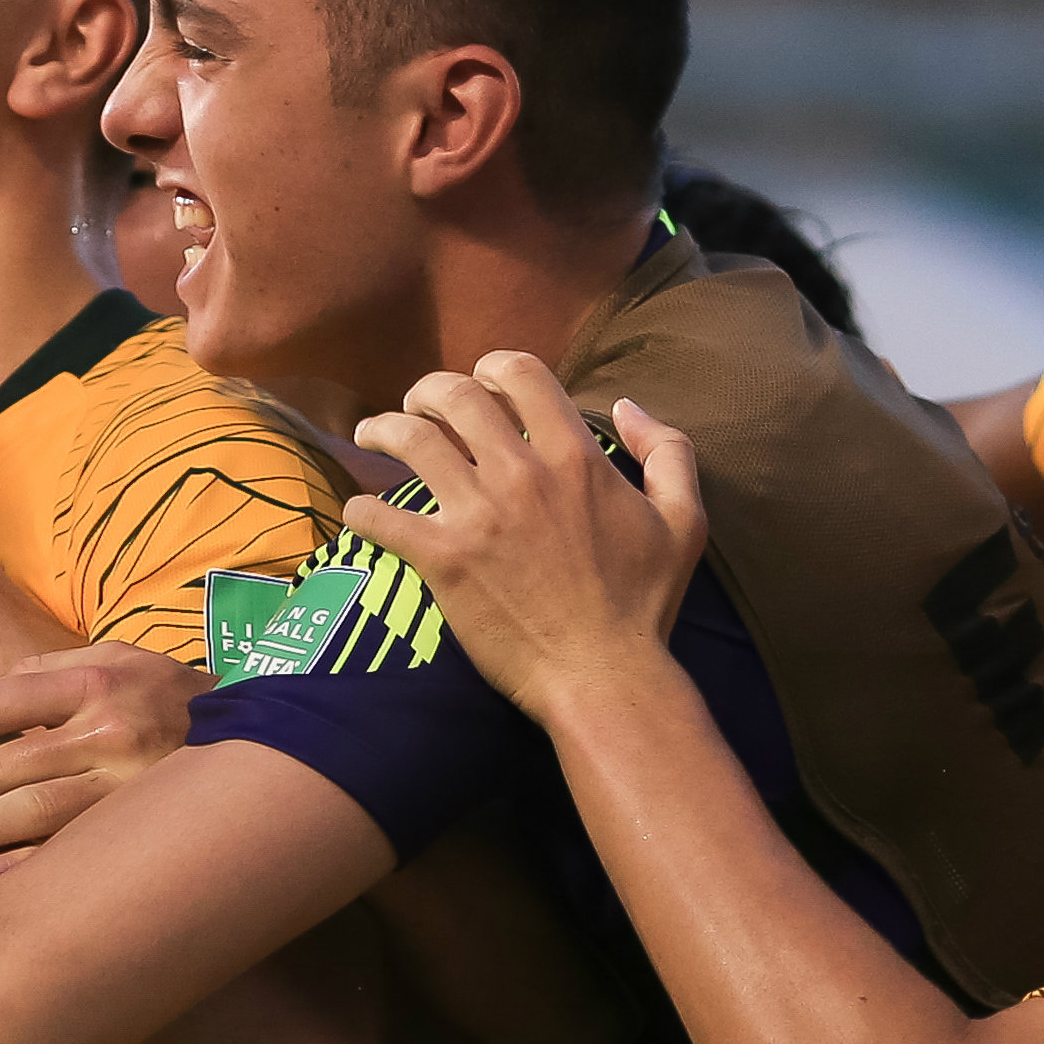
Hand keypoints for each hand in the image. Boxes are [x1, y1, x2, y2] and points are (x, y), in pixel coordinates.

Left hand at [0, 644, 210, 876]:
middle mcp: (111, 732)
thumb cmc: (172, 697)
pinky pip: (74, 850)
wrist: (269, 736)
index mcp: (98, 681)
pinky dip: (25, 866)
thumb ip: (50, 670)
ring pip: (32, 813)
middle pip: (5, 765)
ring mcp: (128, 786)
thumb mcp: (121, 658)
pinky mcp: (144, 828)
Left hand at [346, 353, 705, 723]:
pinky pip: (381, 517)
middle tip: (417, 406)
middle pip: (454, 395)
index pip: (520, 374)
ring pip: (409, 440)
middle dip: (428, 390)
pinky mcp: (443, 559)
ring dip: (383, 429)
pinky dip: (361, 508)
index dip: (492, 367)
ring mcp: (478, 515)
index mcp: (574, 456)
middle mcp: (522, 474)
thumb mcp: (684, 519)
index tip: (479, 383)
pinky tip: (359, 511)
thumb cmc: (646, 603)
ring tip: (371, 434)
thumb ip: (667, 450)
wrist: (603, 675)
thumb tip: (627, 407)